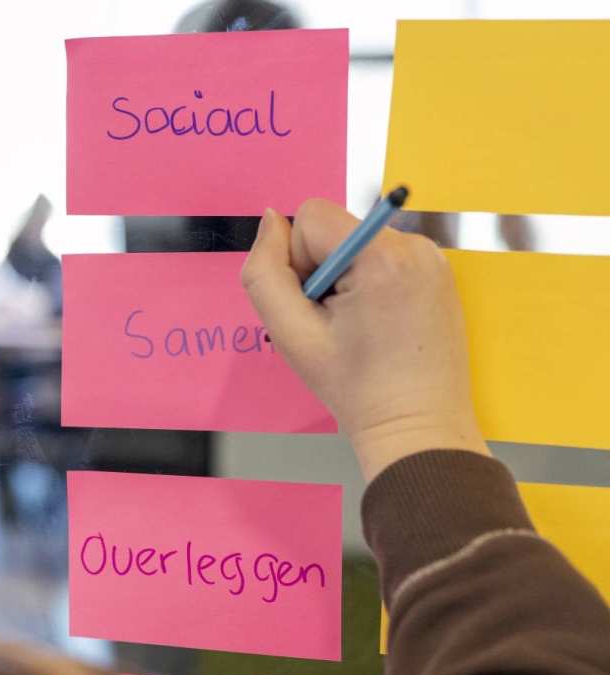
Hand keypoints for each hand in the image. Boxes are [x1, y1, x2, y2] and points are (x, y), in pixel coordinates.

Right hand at [241, 199, 489, 481]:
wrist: (417, 428)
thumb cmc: (356, 389)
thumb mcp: (291, 336)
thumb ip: (264, 273)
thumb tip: (268, 222)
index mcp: (381, 255)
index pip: (311, 217)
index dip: (298, 262)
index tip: (316, 308)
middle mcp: (414, 245)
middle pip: (336, 230)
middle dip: (324, 273)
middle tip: (336, 326)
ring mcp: (433, 258)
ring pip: (358, 245)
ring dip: (347, 281)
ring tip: (360, 330)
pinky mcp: (439, 273)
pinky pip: (385, 259)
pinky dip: (372, 286)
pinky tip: (379, 327)